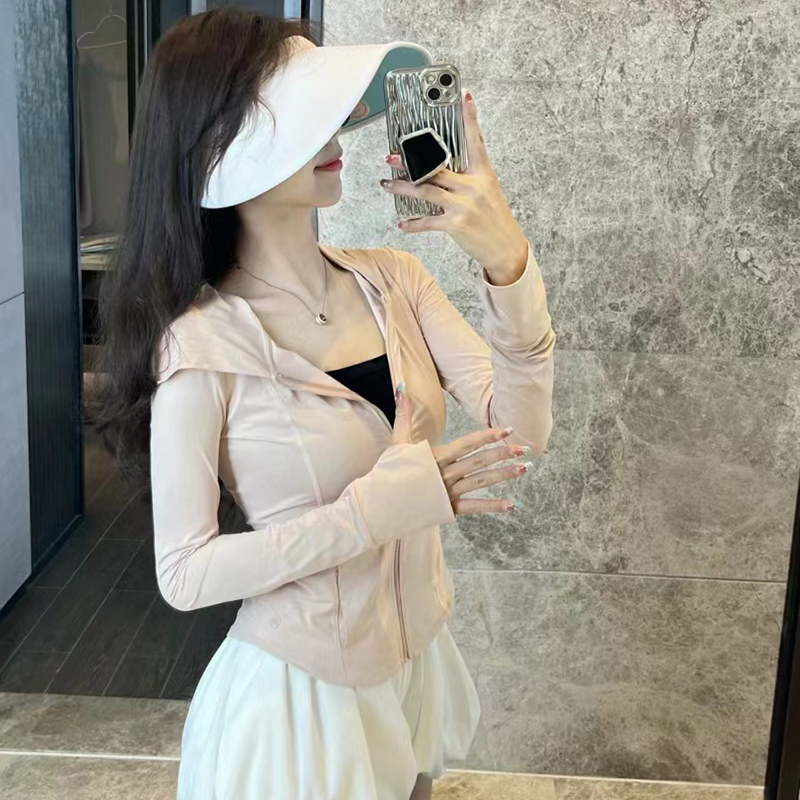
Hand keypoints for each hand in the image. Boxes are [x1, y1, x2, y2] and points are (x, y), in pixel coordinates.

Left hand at [380, 90, 528, 280]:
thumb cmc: (495, 218)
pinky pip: (428, 221)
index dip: (470, 118)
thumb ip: (470, 175)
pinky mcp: (455, 224)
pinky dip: (413, 224)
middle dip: (410, 162)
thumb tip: (449, 163)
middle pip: (436, 167)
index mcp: (483, 173)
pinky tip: (402, 223)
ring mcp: (463, 205)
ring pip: (425, 191)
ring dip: (402, 188)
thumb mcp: (488, 189)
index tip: (465, 97)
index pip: (476, 141)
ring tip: (386, 184)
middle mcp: (473, 186)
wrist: (505, 247)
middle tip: (391, 157)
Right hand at [392, 384, 528, 514]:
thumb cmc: (389, 471)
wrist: (380, 502)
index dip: (488, 436)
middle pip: (479, 461)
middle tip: (523, 448)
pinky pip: (475, 507)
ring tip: (524, 469)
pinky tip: (511, 505)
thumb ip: (403, 414)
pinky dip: (493, 506)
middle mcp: (446, 473)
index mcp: (436, 456)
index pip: (468, 443)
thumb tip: (401, 388)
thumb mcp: (397, 441)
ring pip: (482, 482)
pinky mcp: (449, 509)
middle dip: (502, 454)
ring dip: (504, 475)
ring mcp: (449, 492)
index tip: (506, 430)